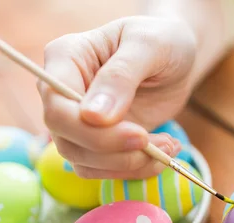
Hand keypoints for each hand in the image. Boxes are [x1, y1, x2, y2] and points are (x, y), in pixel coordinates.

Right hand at [38, 16, 196, 178]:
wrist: (176, 56)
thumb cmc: (161, 40)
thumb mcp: (148, 46)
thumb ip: (121, 76)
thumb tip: (93, 116)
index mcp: (65, 59)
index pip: (57, 108)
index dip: (91, 130)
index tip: (139, 134)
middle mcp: (62, 93)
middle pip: (67, 140)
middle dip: (115, 152)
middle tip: (161, 146)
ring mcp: (77, 121)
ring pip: (84, 161)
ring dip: (129, 165)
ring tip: (169, 147)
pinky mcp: (97, 142)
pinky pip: (103, 169)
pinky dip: (134, 170)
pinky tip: (162, 154)